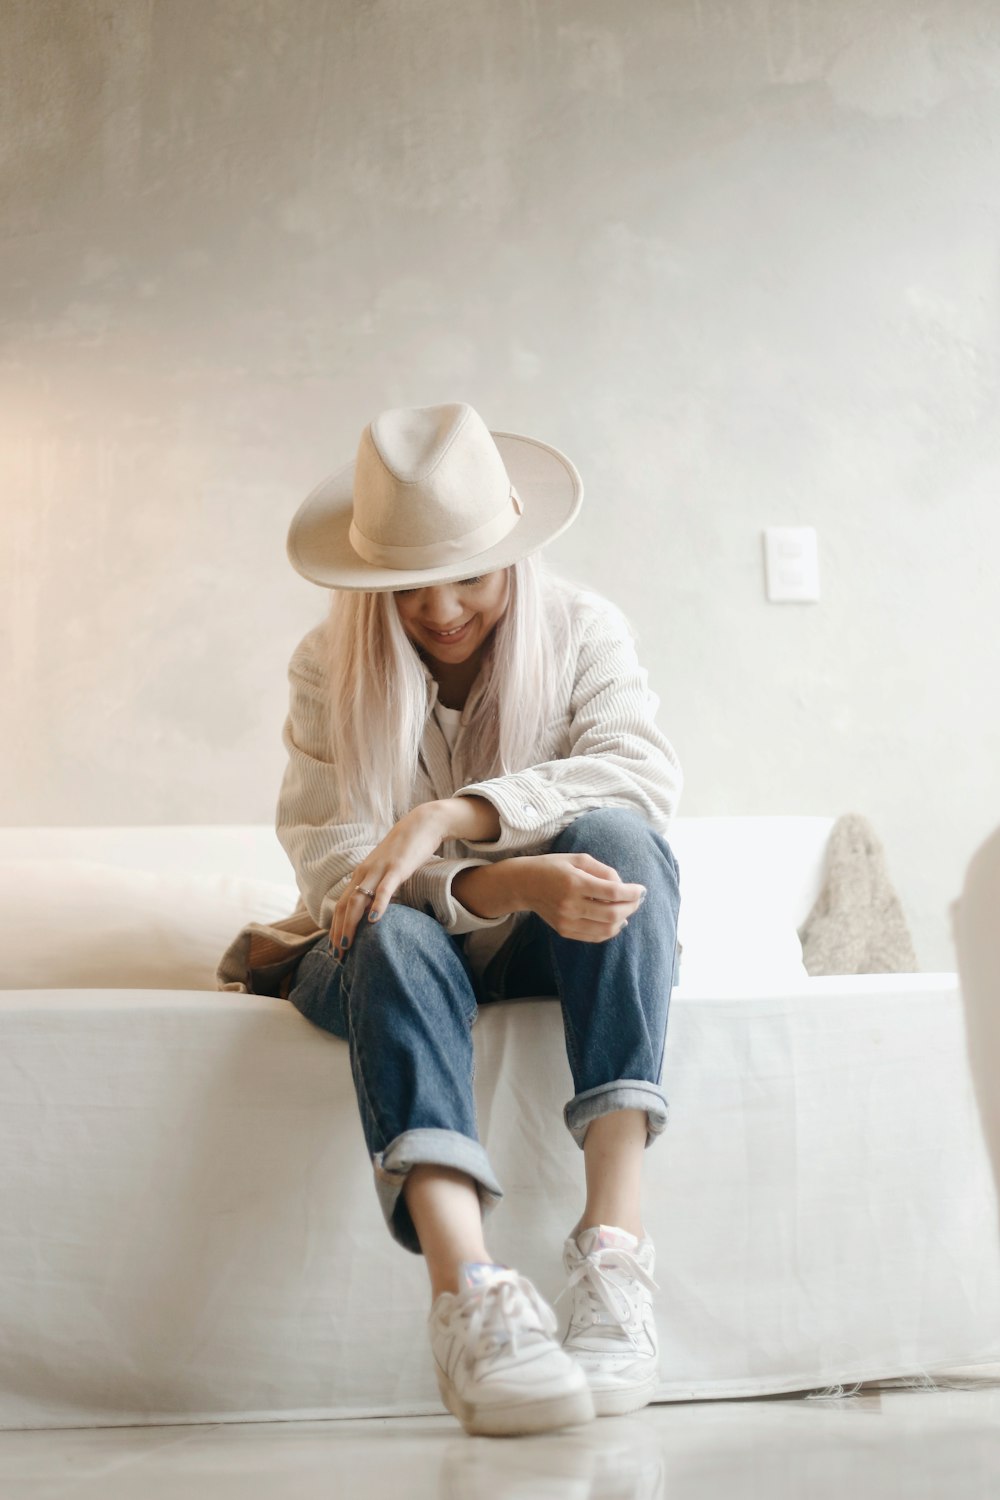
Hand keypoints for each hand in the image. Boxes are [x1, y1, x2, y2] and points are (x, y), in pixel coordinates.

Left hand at [328, 796, 497, 954]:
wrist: (422, 824)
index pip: (342, 905)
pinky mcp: (397, 868)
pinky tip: (374, 921)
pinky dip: (378, 905)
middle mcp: (364, 873)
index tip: (335, 949)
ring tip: (347, 945)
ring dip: (351, 924)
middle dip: (339, 932)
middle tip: (337, 956)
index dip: (336, 928)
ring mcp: (379, 870)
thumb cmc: (405, 850)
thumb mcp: (386, 870)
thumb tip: (375, 909)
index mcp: (361, 875)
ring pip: (359, 900)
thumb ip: (378, 886)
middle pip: (345, 906)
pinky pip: (385, 889)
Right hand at [508, 852, 645, 941]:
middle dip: (631, 907)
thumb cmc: (554, 866)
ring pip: (606, 929)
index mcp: (575, 883)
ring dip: (623, 920)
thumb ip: (604, 871)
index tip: (642, 889)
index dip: (632, 892)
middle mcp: (570, 905)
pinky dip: (610, 930)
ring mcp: (567, 921)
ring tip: (628, 909)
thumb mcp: (579, 859)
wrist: (524, 884)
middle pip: (613, 914)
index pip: (613, 893)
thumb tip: (624, 887)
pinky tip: (616, 921)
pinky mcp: (565, 931)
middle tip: (637, 899)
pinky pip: (595, 937)